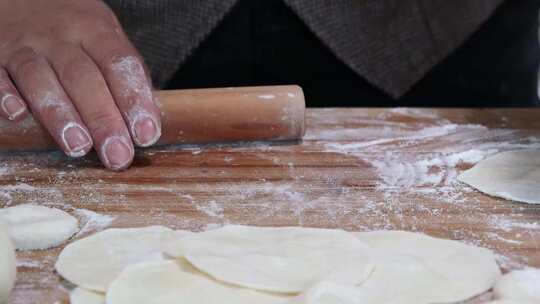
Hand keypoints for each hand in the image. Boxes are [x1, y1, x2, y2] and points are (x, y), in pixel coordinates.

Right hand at [0, 0, 160, 169]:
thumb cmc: (72, 24)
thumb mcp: (104, 34)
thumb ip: (123, 73)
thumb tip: (147, 119)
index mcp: (95, 29)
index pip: (120, 64)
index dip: (134, 100)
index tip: (146, 135)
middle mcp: (61, 36)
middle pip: (84, 78)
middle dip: (103, 120)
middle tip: (117, 154)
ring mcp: (25, 45)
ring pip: (41, 79)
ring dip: (60, 115)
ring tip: (78, 147)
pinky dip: (5, 94)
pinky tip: (17, 115)